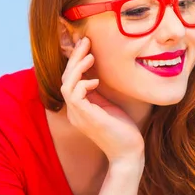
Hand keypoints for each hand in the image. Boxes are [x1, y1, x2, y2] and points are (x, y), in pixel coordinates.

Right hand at [60, 36, 144, 165]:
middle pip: (66, 78)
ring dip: (77, 67)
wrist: (128, 153)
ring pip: (67, 84)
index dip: (76, 62)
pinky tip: (95, 81)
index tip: (87, 45)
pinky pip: (74, 95)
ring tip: (90, 55)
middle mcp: (74, 111)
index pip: (70, 80)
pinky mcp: (86, 117)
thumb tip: (99, 73)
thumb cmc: (123, 130)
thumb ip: (100, 92)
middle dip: (74, 58)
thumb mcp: (109, 105)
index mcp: (79, 108)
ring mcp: (78, 115)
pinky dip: (82, 84)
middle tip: (85, 41)